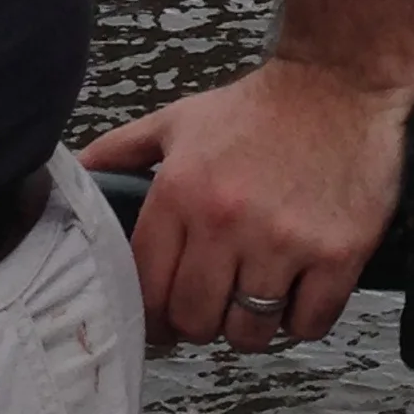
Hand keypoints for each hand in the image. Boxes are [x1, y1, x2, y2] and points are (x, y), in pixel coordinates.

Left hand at [81, 54, 413, 352]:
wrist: (339, 81)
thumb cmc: (260, 109)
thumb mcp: (179, 120)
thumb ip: (121, 152)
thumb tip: (74, 178)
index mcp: (180, 193)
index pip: (147, 289)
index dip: (154, 316)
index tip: (167, 317)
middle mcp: (227, 221)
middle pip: (196, 320)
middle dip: (202, 321)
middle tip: (217, 303)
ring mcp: (285, 241)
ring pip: (250, 332)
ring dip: (251, 326)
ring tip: (258, 297)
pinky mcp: (337, 253)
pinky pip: (308, 324)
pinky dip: (302, 320)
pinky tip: (300, 291)